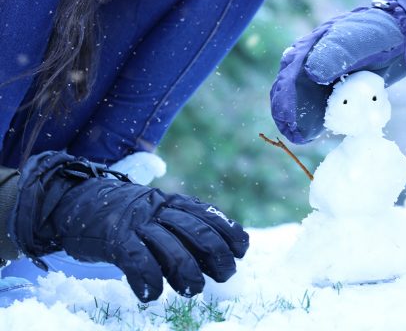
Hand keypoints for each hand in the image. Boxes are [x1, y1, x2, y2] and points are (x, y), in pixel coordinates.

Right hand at [8, 151, 248, 301]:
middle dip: (217, 256)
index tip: (240, 252)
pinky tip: (151, 295)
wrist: (76, 201)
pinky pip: (137, 261)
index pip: (210, 215)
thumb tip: (219, 260)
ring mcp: (137, 222)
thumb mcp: (158, 214)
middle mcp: (159, 209)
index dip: (230, 233)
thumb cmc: (126, 218)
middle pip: (198, 232)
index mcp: (174, 202)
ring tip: (190, 290)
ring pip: (172, 248)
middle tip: (223, 276)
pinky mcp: (114, 238)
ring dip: (187, 274)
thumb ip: (185, 230)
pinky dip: (149, 281)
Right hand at [270, 0, 405, 143]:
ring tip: (299, 137)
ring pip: (304, 103)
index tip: (287, 116)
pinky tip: (314, 135)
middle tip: (291, 132)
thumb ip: (335, 54)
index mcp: (310, 49)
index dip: (286, 97)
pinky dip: (317, 122)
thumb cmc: (377, 36)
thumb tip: (312, 73)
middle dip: (288, 112)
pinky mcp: (335, 94)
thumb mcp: (358, 41)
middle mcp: (310, 66)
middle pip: (292, 91)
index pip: (291, 74)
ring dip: (300, 121)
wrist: (400, 42)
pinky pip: (323, 110)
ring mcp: (322, 81)